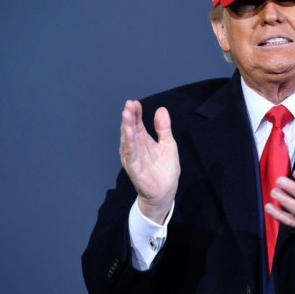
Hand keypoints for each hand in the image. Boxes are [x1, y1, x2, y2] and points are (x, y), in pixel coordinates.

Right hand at [119, 100, 179, 223]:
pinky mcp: (134, 168)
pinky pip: (130, 154)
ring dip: (126, 127)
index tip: (135, 102)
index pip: (137, 123)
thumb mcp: (168, 144)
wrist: (166, 191)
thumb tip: (161, 109)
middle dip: (129, 116)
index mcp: (143, 140)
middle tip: (129, 104)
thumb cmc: (165, 169)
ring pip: (127, 139)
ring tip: (126, 114)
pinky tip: (129, 132)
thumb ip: (163, 128)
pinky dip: (129, 143)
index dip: (136, 113)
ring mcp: (133, 157)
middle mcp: (135, 147)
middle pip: (130, 129)